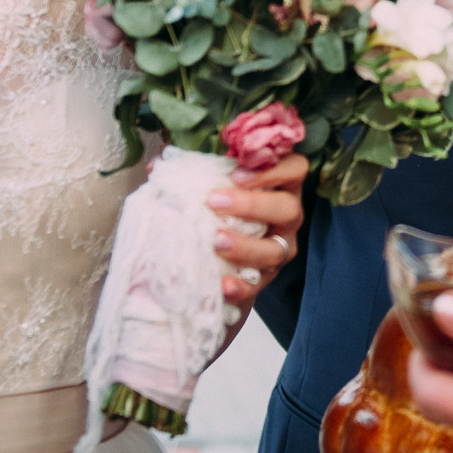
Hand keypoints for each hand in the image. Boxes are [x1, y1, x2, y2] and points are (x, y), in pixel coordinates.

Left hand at [207, 153, 307, 308]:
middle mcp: (287, 216)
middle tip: (214, 202)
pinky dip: (241, 287)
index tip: (236, 172)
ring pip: (276, 249)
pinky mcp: (266, 278)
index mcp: (280, 185)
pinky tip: (222, 285)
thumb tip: (157, 166)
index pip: (295, 169)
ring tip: (215, 241)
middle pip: (287, 208)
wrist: (220, 253)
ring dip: (246, 246)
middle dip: (252, 205)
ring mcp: (280, 248)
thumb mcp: (210, 182)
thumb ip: (192, 169)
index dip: (272, 169)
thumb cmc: (217, 206)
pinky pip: (259, 285)